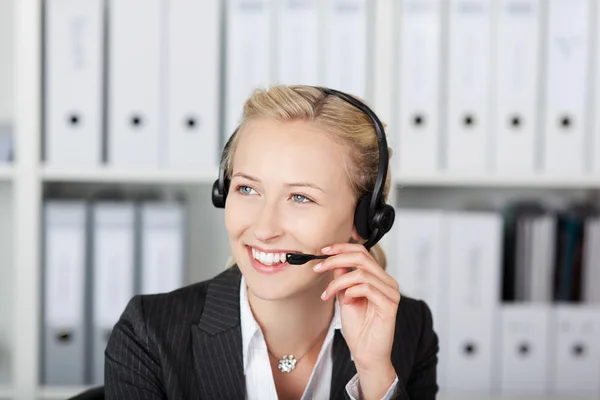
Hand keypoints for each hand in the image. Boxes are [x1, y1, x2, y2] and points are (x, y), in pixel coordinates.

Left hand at [314, 243, 400, 371]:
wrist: (365, 353)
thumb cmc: (358, 327)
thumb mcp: (345, 296)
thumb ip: (342, 277)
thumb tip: (333, 259)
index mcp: (378, 277)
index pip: (362, 252)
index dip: (342, 247)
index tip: (323, 251)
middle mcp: (387, 282)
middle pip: (362, 257)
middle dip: (336, 260)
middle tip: (318, 268)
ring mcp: (391, 292)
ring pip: (361, 273)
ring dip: (339, 282)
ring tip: (329, 295)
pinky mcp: (390, 304)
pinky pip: (367, 288)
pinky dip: (350, 292)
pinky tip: (345, 302)